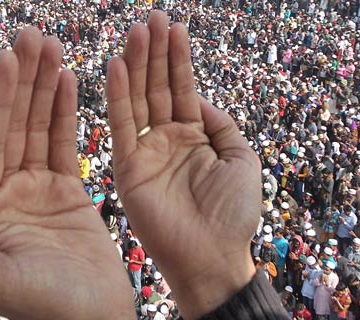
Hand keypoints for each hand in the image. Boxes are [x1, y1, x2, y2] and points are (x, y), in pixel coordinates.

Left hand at [0, 27, 144, 319]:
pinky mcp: (66, 192)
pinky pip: (62, 144)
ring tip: (50, 45)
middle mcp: (4, 192)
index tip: (8, 59)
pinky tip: (66, 81)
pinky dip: (64, 113)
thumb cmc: (42, 307)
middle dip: (20, 80)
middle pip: (10, 125)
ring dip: (41, 87)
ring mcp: (35, 190)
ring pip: (36, 128)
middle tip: (31, 34)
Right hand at [106, 11, 259, 319]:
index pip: (183, 89)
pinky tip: (118, 66)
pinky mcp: (128, 169)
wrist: (213, 257)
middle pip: (159, 88)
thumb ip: (222, 125)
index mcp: (196, 137)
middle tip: (150, 18)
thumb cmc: (233, 214)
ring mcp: (147, 154)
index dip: (179, 59)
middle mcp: (168, 141)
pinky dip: (118, 97)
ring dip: (138, 66)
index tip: (173, 26)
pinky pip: (122, 127)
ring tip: (137, 32)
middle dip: (156, 53)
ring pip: (140, 101)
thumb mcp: (241, 158)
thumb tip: (203, 100)